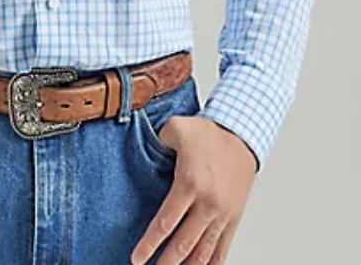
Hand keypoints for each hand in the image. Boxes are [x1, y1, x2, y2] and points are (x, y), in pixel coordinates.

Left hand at [130, 115, 257, 264]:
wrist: (242, 135)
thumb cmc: (209, 133)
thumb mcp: (176, 127)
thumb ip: (156, 139)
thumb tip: (143, 148)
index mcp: (190, 183)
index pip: (166, 222)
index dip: (150, 243)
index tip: (137, 258)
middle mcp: (208, 203)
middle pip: (184, 244)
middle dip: (166, 262)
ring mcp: (222, 213)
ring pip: (204, 252)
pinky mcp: (234, 218)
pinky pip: (223, 248)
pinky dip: (212, 264)